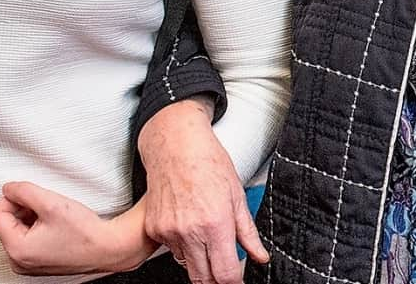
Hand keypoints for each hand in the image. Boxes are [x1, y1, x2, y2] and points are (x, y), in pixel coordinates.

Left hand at [0, 182, 150, 274]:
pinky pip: (27, 240)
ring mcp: (28, 266)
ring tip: (53, 217)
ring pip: (16, 230)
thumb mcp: (50, 202)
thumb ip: (22, 191)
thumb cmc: (85, 232)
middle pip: (5, 223)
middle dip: (23, 209)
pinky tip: (55, 227)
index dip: (13, 198)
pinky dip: (37, 229)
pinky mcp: (38, 264)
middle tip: (46, 206)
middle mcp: (19, 262)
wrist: (109, 248)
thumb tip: (8, 189)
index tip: (33, 196)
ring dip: (31, 218)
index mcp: (17, 250)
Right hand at [137, 98, 267, 282]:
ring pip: (188, 267)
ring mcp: (169, 232)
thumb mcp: (237, 196)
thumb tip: (260, 257)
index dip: (235, 282)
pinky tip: (191, 228)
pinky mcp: (155, 229)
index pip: (225, 275)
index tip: (238, 279)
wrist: (175, 145)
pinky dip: (184, 248)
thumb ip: (248, 233)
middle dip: (217, 280)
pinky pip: (173, 251)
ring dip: (200, 263)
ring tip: (207, 239)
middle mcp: (190, 232)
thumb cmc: (207, 163)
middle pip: (204, 279)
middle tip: (226, 268)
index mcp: (215, 224)